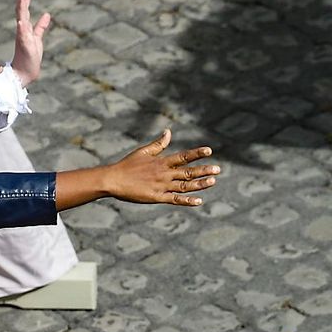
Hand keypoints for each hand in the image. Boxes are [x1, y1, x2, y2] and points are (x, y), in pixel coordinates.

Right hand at [12, 0, 47, 86]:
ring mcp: (22, 37)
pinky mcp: (24, 46)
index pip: (25, 9)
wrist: (26, 72)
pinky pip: (21, 36)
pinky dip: (21, 28)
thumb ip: (41, 26)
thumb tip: (47, 14)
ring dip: (21, 8)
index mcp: (25, 28)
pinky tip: (20, 22)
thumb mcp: (37, 38)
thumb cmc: (30, 56)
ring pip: (21, 20)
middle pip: (22, 10)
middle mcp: (22, 30)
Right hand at [103, 129, 219, 205]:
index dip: (196, 153)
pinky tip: (199, 200)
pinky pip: (175, 199)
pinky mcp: (157, 197)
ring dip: (199, 184)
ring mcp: (161, 186)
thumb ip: (158, 143)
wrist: (113, 180)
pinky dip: (187, 200)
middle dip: (203, 170)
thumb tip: (169, 131)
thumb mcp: (144, 151)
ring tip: (212, 181)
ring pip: (184, 185)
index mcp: (162, 162)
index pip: (183, 156)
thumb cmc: (127, 165)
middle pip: (188, 171)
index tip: (209, 151)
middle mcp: (164, 173)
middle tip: (218, 169)